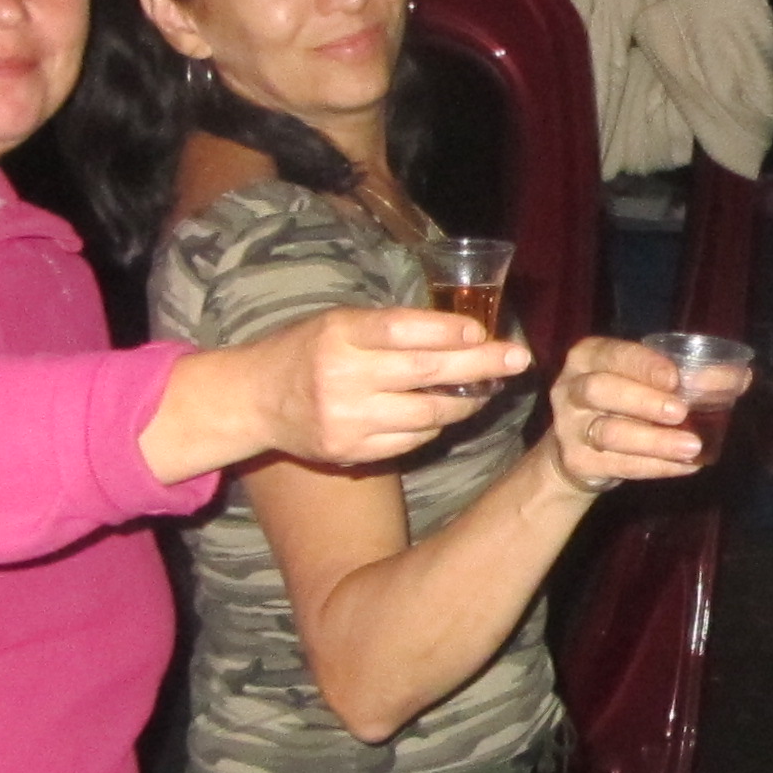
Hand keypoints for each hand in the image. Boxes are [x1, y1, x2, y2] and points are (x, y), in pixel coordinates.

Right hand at [245, 306, 532, 466]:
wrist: (254, 399)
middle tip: (518, 359)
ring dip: (465, 402)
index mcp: (340, 334)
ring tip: (488, 389)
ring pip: (426, 414)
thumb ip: (388, 327)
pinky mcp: (350, 450)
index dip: (448, 331)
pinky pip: (410, 441)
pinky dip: (434, 427)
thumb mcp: (337, 322)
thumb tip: (461, 330)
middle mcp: (343, 376)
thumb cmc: (304, 349)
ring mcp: (348, 418)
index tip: (482, 331)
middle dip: (480, 365)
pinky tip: (447, 414)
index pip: (403, 330)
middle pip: (426, 372)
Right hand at [547, 336, 710, 490]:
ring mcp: (569, 428)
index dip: (643, 365)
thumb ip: (690, 376)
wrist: (579, 449)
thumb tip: (742, 377)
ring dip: (654, 441)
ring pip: (609, 433)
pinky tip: (684, 466)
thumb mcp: (646, 381)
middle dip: (644, 400)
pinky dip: (655, 467)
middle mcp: (570, 388)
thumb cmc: (623, 402)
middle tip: (682, 412)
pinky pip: (619, 465)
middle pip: (602, 390)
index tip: (674, 378)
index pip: (612, 354)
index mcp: (588, 357)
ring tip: (692, 447)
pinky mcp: (578, 462)